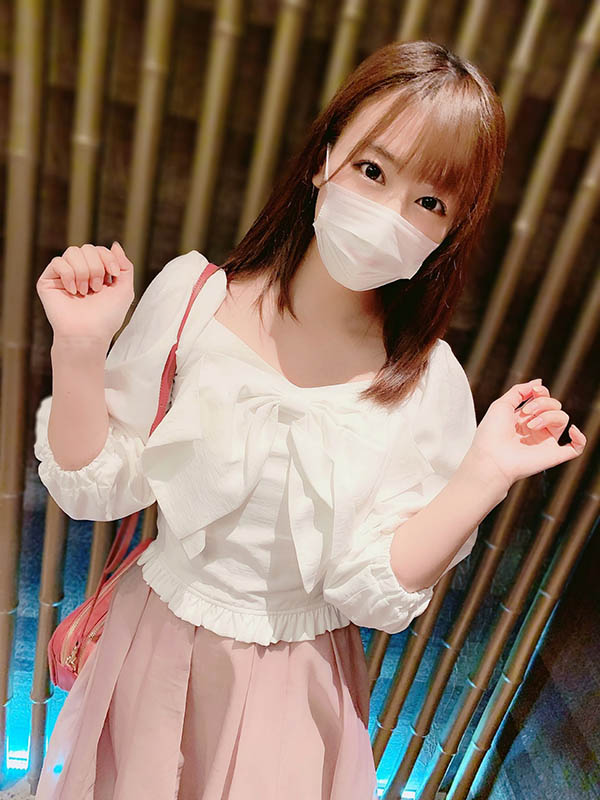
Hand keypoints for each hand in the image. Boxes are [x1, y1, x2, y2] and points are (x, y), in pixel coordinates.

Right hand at [36, 242, 134, 344]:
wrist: (89, 334)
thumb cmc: (107, 316)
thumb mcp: (124, 289)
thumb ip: (125, 266)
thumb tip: (115, 244)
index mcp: (96, 273)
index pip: (100, 249)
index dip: (108, 258)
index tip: (114, 276)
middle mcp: (79, 272)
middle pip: (87, 248)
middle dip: (96, 267)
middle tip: (97, 288)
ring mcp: (62, 276)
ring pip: (72, 252)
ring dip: (83, 272)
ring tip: (85, 291)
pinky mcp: (48, 281)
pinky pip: (57, 262)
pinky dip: (68, 276)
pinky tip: (72, 292)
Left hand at [469, 378, 586, 491]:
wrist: (491, 458)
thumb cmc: (492, 433)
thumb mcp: (502, 404)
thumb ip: (519, 391)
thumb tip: (538, 383)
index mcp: (523, 419)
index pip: (543, 399)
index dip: (541, 392)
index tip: (533, 391)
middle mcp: (536, 430)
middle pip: (554, 406)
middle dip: (542, 403)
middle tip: (527, 412)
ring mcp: (545, 442)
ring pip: (562, 419)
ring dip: (549, 416)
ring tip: (531, 425)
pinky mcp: (553, 455)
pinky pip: (576, 448)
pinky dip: (580, 438)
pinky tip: (572, 431)